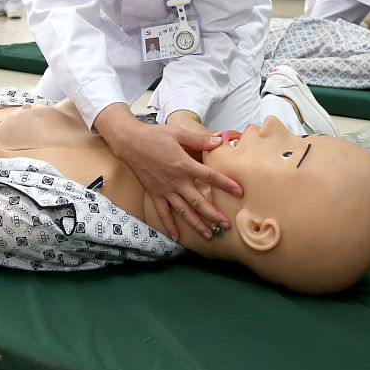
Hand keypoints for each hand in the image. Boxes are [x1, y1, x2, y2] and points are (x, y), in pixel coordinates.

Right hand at [94, 104, 241, 241]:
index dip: (226, 184)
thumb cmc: (155, 135)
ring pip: (183, 211)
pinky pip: (163, 212)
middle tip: (226, 225)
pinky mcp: (155, 193)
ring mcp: (165, 189)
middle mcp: (176, 181)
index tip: (239, 192)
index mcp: (184, 165)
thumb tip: (218, 140)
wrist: (130, 142)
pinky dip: (169, 225)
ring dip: (197, 224)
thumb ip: (199, 139)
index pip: (210, 177)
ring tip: (209, 235)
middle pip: (199, 201)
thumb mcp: (178, 133)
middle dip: (213, 215)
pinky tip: (177, 237)